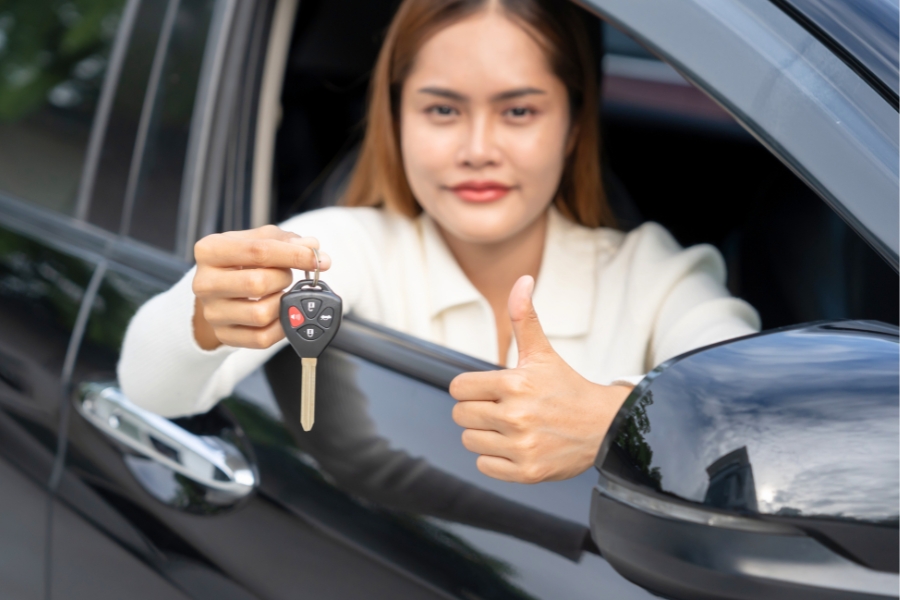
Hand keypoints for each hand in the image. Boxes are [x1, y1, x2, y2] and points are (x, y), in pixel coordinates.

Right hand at [192, 225, 330, 349]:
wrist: (217, 290)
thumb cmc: (241, 261)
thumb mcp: (258, 240)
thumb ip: (286, 240)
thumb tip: (312, 247)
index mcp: (210, 251)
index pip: (259, 251)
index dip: (295, 255)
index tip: (319, 260)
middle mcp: (205, 283)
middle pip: (258, 283)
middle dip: (284, 279)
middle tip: (286, 276)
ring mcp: (212, 312)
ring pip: (261, 314)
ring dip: (282, 304)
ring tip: (279, 293)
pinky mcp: (224, 335)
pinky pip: (262, 338)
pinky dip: (280, 327)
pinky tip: (280, 313)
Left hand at [450, 276, 631, 483]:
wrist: (604, 427)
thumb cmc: (566, 387)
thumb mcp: (543, 353)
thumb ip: (525, 317)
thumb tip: (523, 280)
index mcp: (514, 384)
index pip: (458, 389)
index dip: (471, 388)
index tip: (491, 389)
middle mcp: (516, 417)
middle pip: (461, 415)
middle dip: (476, 410)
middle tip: (502, 408)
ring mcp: (521, 447)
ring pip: (469, 441)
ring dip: (484, 435)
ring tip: (510, 427)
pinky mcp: (526, 472)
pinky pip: (484, 465)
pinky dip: (494, 458)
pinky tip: (516, 446)